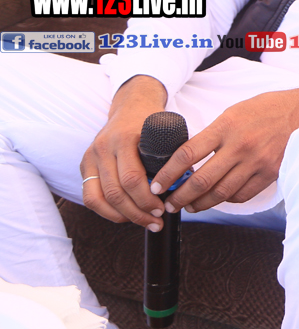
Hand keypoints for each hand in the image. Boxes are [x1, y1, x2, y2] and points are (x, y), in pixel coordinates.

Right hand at [80, 75, 167, 229]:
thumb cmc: (152, 123)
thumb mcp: (165, 133)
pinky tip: (124, 217)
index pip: (132, 178)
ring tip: (144, 222)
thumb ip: (171, 157)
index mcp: (124, 138)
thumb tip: (183, 188)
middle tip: (156, 221)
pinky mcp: (84, 165)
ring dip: (123, 216)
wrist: (131, 105)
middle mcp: (103, 147)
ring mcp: (91, 156)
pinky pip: (90, 197)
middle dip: (138, 212)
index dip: (147, 199)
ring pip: (100, 198)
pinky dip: (106, 212)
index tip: (163, 209)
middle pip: (116, 192)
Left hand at [151, 82, 298, 213]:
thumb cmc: (269, 108)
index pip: (188, 154)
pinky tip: (219, 198)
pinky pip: (242, 195)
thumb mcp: (235, 111)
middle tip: (169, 204)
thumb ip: (214, 133)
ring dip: (201, 204)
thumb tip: (188, 156)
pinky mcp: (270, 173)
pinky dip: (227, 200)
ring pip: (220, 193)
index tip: (158, 185)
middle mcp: (240, 146)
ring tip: (190, 206)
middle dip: (180, 197)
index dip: (168, 174)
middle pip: (201, 180)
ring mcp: (256, 162)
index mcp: (227, 125)